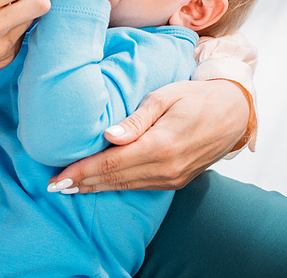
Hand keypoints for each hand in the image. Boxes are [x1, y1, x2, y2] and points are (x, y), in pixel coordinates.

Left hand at [47, 79, 249, 192]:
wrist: (232, 113)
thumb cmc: (195, 97)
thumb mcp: (164, 97)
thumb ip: (136, 119)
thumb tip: (108, 136)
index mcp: (160, 146)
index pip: (111, 164)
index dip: (82, 172)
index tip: (58, 177)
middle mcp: (165, 168)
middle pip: (114, 179)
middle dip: (82, 183)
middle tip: (54, 186)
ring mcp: (172, 179)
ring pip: (126, 186)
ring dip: (96, 188)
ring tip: (70, 187)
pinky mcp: (176, 181)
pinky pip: (140, 187)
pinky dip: (116, 186)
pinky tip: (101, 185)